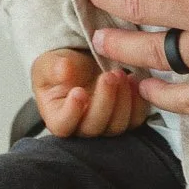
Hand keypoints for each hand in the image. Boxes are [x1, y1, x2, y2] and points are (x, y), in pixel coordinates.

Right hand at [30, 47, 144, 137]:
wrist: (83, 62)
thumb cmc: (61, 66)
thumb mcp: (50, 62)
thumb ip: (53, 67)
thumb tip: (63, 70)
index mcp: (58, 117)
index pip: (62, 125)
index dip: (71, 112)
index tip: (78, 91)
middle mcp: (82, 126)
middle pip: (94, 126)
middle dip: (104, 101)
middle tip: (109, 76)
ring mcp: (105, 125)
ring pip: (117, 126)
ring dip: (122, 101)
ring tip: (121, 74)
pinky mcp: (125, 119)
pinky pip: (136, 119)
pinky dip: (138, 102)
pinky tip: (134, 81)